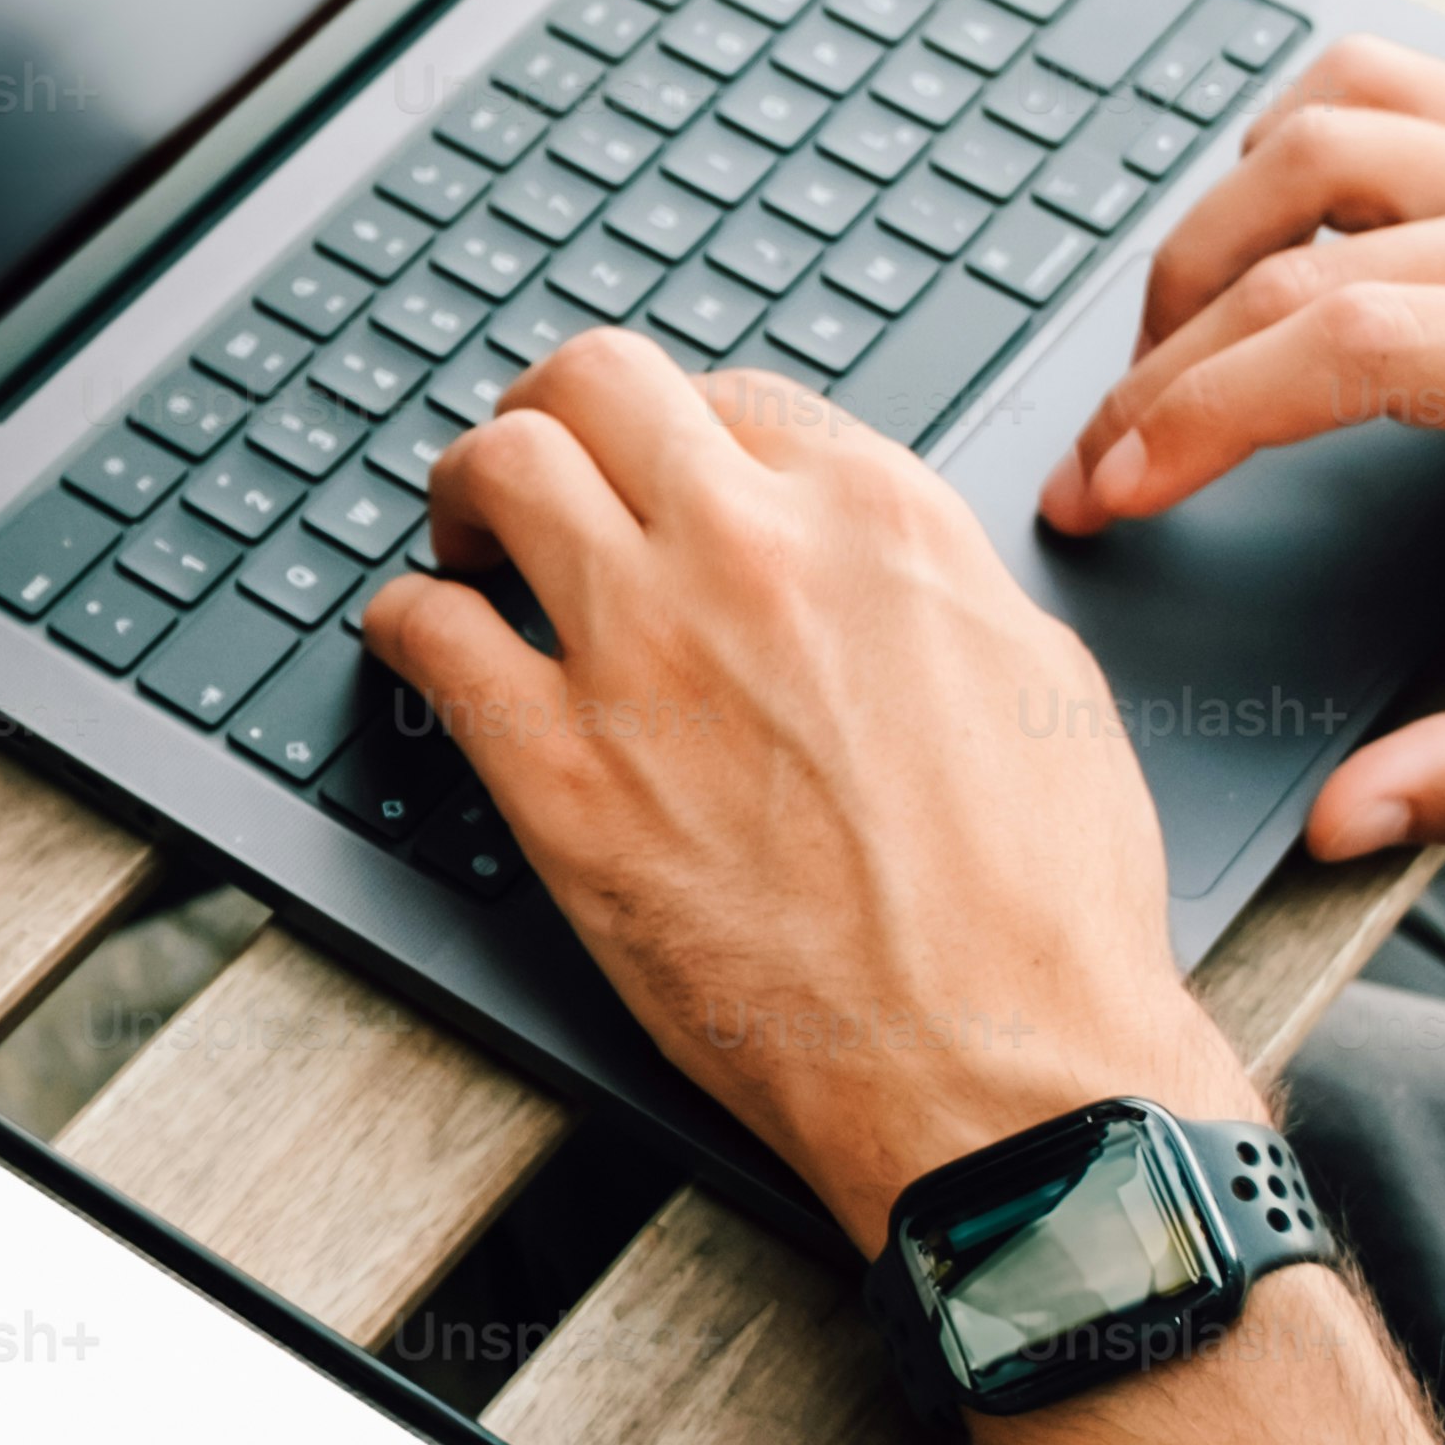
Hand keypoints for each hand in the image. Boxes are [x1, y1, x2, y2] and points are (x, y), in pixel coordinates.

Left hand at [362, 335, 1255, 1248]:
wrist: (1001, 1059)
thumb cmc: (1037, 904)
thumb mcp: (1034, 675)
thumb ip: (922, 582)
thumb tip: (858, 558)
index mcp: (878, 519)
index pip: (730, 396)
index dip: (675, 432)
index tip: (653, 475)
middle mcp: (750, 553)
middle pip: (593, 385)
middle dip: (548, 412)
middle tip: (533, 470)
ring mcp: (641, 652)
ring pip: (496, 471)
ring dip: (466, 494)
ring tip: (468, 543)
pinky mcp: (556, 772)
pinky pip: (427, 630)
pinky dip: (407, 619)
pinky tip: (423, 642)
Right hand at [1037, 41, 1444, 854]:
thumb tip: (1349, 823)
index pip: (1342, 348)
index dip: (1195, 418)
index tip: (1109, 491)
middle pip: (1297, 249)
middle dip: (1161, 364)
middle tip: (1100, 461)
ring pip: (1320, 131)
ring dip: (1209, 234)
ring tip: (1166, 349)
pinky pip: (1385, 84)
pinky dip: (1290, 142)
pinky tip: (1264, 239)